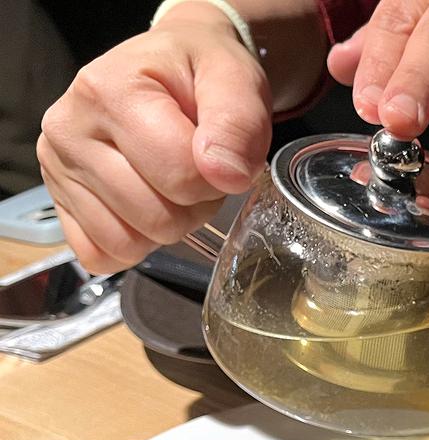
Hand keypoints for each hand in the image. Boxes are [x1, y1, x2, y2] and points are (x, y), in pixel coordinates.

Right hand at [37, 2, 271, 273]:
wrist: (170, 63)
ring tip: (175, 183)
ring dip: (169, 226)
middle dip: (195, 204)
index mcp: (109, 91)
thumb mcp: (234, 77)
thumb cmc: (200, 70)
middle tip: (200, 169)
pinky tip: (148, 206)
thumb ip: (238, 122)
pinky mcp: (58, 201)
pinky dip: (135, 243)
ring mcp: (57, 169)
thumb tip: (227, 175)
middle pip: (156, 217)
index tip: (221, 153)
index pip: (180, 175)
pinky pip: (100, 254)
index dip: (218, 177)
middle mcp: (69, 129)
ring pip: (128, 243)